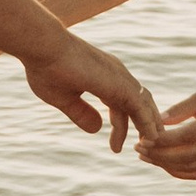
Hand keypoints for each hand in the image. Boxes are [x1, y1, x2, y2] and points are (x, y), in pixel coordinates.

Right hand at [19, 33, 163, 153]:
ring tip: (151, 147)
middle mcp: (116, 76)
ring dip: (149, 127)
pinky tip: (151, 138)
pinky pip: (141, 108)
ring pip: (144, 106)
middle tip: (145, 147)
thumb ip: (81, 113)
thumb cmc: (47, 68)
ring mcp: (120, 78)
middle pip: (139, 104)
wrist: (43, 47)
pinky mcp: (120, 84)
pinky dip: (148, 123)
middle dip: (143, 126)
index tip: (116, 147)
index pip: (121, 105)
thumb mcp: (64, 98)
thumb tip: (97, 129)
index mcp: (103, 77)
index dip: (121, 127)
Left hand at [138, 80, 195, 182]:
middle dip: (157, 155)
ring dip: (164, 165)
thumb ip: (181, 109)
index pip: (182, 138)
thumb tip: (157, 121)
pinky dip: (178, 171)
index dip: (160, 141)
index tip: (141, 138)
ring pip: (187, 168)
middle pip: (182, 157)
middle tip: (138, 149)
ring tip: (145, 156)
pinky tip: (163, 163)